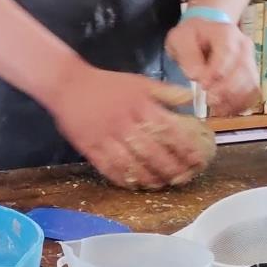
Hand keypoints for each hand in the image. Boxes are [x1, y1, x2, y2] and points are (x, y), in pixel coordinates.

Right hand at [45, 61, 203, 187]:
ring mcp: (107, 138)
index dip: (187, 149)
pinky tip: (135, 184)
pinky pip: (110, 169)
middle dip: (172, 169)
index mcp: (141, 106)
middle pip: (154, 153)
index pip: (170, 131)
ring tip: (161, 184)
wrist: (68, 85)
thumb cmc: (107, 85)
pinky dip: (124, 179)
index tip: (198, 160)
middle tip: (183, 178)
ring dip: (150, 177)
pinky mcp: (91, 149)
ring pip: (133, 165)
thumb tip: (191, 99)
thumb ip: (167, 92)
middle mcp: (126, 124)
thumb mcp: (140, 82)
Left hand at [166, 17, 258, 115]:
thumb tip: (196, 76)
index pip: (227, 52)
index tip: (203, 85)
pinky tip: (224, 109)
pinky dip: (240, 104)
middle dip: (226, 89)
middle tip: (209, 100)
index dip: (217, 71)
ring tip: (215, 107)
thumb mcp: (180, 39)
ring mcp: (251, 60)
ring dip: (234, 99)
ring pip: (250, 83)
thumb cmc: (191, 37)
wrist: (204, 34)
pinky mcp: (251, 75)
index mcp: (226, 33)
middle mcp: (243, 46)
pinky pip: (252, 93)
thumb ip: (187, 55)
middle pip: (243, 70)